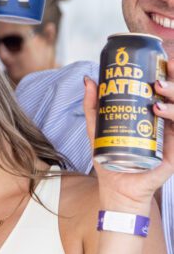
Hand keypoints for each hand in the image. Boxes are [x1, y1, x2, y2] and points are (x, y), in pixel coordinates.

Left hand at [83, 69, 173, 210]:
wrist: (117, 189)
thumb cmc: (109, 158)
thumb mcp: (96, 128)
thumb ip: (92, 105)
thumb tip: (88, 78)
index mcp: (151, 117)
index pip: (165, 94)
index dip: (168, 77)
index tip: (162, 63)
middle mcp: (164, 127)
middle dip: (172, 87)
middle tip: (157, 82)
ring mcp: (170, 141)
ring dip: (172, 104)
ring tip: (156, 98)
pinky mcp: (172, 156)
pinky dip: (173, 123)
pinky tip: (161, 114)